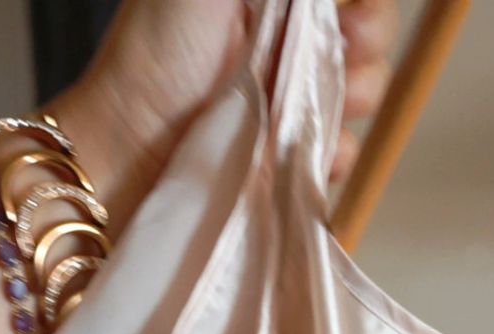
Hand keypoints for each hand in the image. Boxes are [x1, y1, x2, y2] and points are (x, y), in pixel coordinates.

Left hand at [55, 0, 397, 233]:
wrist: (124, 158)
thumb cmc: (153, 58)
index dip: (364, 4)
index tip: (351, 17)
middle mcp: (283, 44)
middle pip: (365, 35)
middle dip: (369, 42)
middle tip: (349, 48)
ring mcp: (288, 105)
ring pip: (360, 92)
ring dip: (357, 96)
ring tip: (318, 107)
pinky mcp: (289, 158)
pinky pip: (339, 152)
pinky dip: (337, 153)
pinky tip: (316, 155)